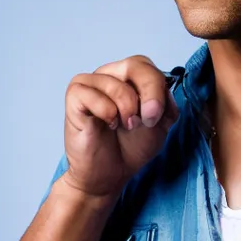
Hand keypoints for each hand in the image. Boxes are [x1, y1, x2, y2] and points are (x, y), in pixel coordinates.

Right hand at [61, 55, 175, 200]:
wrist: (109, 175)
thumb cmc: (131, 148)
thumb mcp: (159, 127)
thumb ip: (166, 105)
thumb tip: (160, 92)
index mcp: (128, 79)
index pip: (145, 66)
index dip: (156, 88)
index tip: (156, 117)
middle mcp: (108, 75)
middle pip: (134, 65)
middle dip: (149, 94)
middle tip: (147, 120)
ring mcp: (89, 85)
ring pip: (113, 83)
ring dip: (126, 109)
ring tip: (123, 126)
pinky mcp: (74, 98)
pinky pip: (89, 94)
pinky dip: (105, 112)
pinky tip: (106, 124)